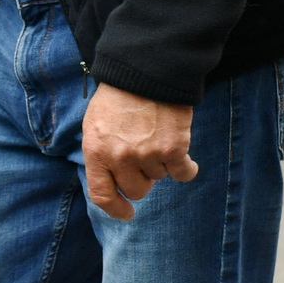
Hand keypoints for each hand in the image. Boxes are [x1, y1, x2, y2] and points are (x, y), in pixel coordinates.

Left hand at [82, 83, 197, 220]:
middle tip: (147, 161)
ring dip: (162, 164)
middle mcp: (120, 157)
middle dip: (143, 179)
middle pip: (136, 189)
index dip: (116, 209)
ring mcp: (147, 153)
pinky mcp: (173, 147)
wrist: (149, 69)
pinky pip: (183, 173)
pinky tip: (187, 163)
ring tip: (161, 140)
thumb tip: (110, 179)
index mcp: (96, 152)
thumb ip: (100, 153)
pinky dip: (187, 169)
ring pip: (159, 177)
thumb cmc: (120, 95)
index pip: (102, 195)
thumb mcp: (96, 124)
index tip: (127, 213)